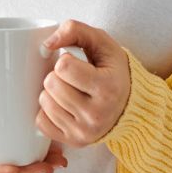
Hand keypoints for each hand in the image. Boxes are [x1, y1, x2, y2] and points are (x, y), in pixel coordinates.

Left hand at [35, 19, 131, 147]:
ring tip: (69, 90)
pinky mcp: (74, 142)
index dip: (65, 59)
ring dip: (51, 92)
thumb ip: (75, 30)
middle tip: (72, 77)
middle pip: (51, 85)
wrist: (130, 105)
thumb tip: (46, 44)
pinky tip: (63, 105)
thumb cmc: (113, 71)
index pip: (64, 67)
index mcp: (107, 88)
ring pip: (44, 103)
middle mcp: (97, 114)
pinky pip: (41, 122)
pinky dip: (48, 111)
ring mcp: (85, 131)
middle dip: (56, 75)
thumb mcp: (102, 42)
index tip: (76, 62)